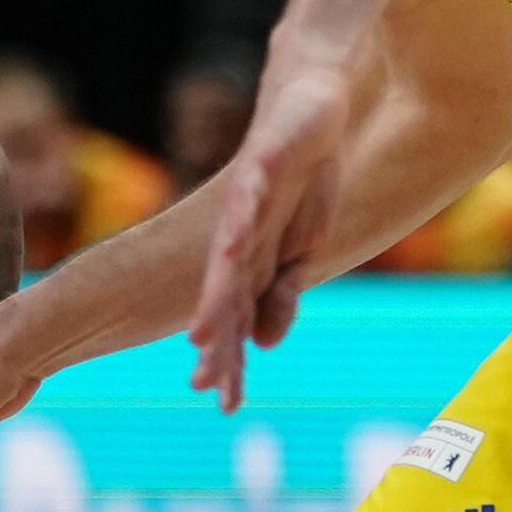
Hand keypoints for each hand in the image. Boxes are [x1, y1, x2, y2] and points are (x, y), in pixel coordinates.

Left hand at [187, 59, 359, 408]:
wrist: (309, 109)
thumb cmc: (301, 181)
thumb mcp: (302, 248)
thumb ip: (280, 293)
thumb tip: (263, 344)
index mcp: (251, 258)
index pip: (237, 315)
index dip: (230, 356)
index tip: (223, 402)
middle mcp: (240, 235)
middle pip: (224, 294)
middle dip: (216, 339)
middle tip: (202, 382)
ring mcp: (247, 201)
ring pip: (228, 253)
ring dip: (216, 294)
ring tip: (202, 333)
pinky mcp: (261, 164)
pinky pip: (250, 195)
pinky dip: (240, 221)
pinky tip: (230, 248)